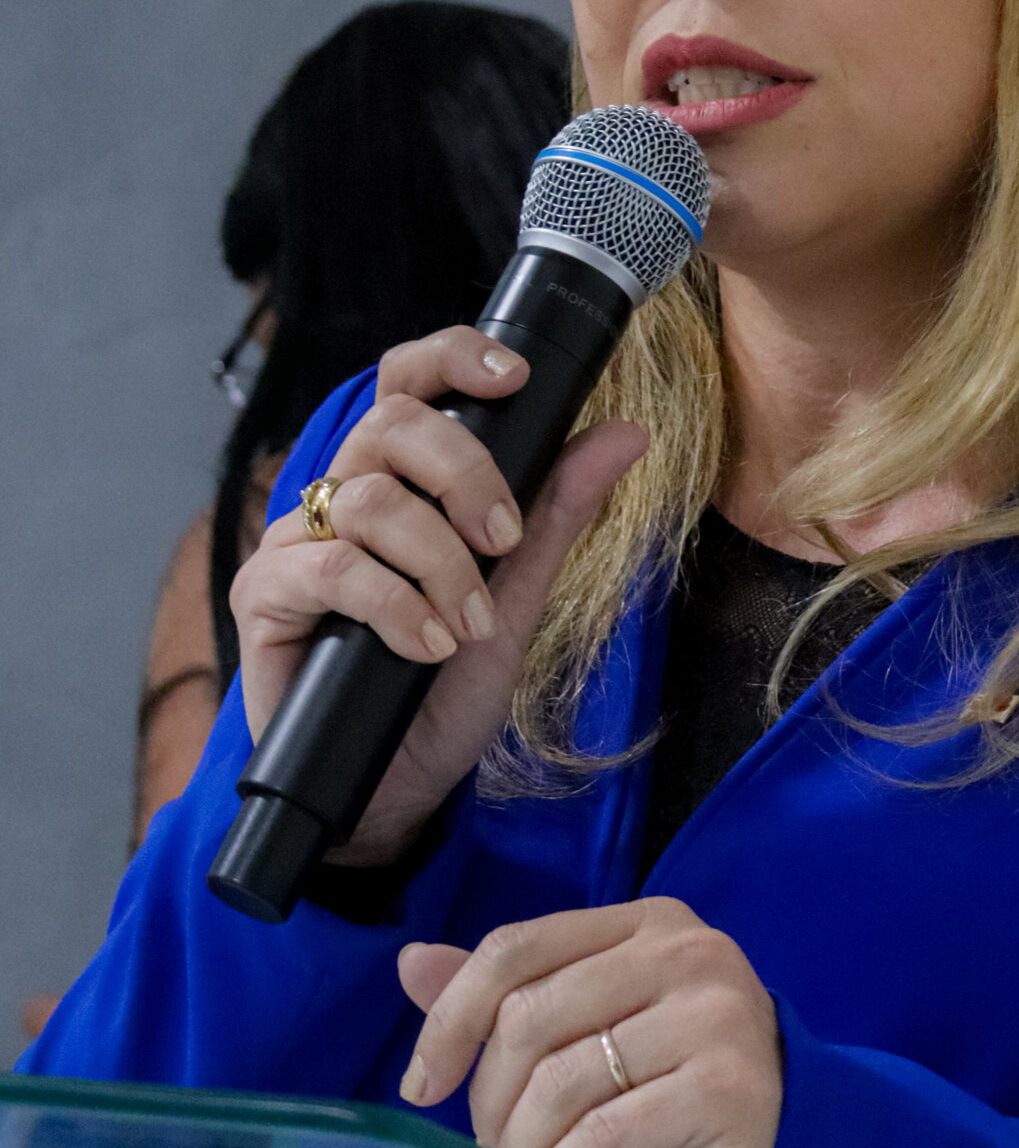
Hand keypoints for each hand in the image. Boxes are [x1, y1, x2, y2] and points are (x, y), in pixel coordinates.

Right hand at [229, 326, 645, 862]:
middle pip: (390, 425)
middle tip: (503, 542)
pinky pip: (331, 569)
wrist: (398, 790)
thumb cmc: (445, 690)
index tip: (516, 377)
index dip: (453, 357)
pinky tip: (427, 646)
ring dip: (440, 562)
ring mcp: (297, 544)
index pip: (409, 382)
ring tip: (470, 624)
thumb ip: (557, 512)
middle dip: (465, 475)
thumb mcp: (519, 596)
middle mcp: (342, 498)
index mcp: (401, 481)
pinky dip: (395, 605)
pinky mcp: (264, 596)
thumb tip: (625, 432)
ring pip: (368, 500)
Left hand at [397, 901, 783, 1147]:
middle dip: (488, 1107)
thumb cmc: (684, 1079)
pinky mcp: (730, 1086)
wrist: (802, 1136)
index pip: (518, 948)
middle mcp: (685, 950)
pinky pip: (606, 1138)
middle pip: (532, 1018)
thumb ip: (515, 994)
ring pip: (564, 1083)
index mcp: (645, 923)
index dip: (452, 1017)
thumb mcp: (599, 1027)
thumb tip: (410, 962)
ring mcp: (714, 1014)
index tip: (420, 1088)